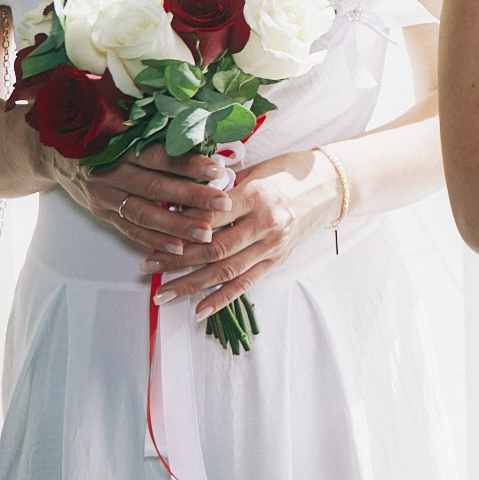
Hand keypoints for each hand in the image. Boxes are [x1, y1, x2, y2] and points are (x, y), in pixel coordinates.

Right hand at [42, 137, 230, 260]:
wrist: (56, 153)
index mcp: (118, 147)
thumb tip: (200, 129)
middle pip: (154, 188)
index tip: (218, 169)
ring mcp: (105, 197)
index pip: (157, 156)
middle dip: (191, 197)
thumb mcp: (119, 123)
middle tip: (223, 203)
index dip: (187, 163)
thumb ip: (153, 128)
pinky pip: (130, 231)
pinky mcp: (102, 214)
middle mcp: (110, 173)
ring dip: (176, 226)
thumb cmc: (99, 133)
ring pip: (143, 214)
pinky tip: (178, 248)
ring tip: (207, 233)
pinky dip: (154, 241)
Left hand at [143, 148, 339, 319]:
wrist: (331, 186)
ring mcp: (272, 246)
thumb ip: (222, 188)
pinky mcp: (278, 260)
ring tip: (163, 295)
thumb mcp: (255, 169)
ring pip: (226, 270)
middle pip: (213, 248)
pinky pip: (247, 283)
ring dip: (191, 285)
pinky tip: (199, 310)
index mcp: (256, 195)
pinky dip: (222, 299)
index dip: (179, 229)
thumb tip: (184, 201)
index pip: (210, 217)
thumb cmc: (290, 172)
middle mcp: (264, 223)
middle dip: (176, 261)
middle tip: (147, 268)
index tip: (152, 235)